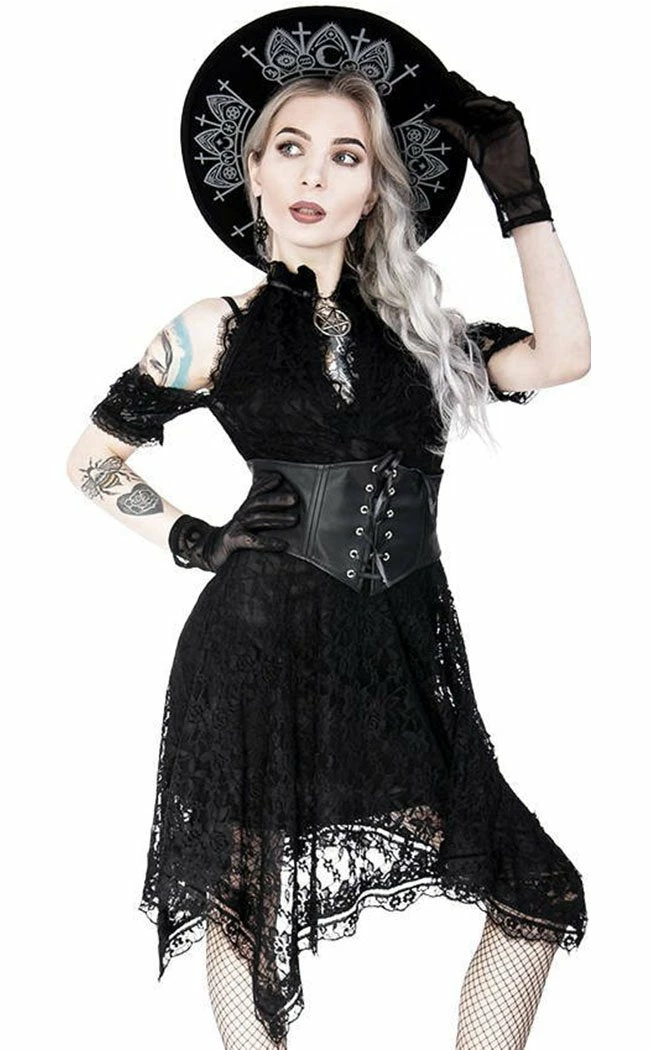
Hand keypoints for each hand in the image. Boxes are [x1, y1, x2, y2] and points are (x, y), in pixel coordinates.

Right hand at [168, 471, 299, 570]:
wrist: (209, 552)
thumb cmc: (235, 536)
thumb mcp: (245, 520)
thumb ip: (258, 510)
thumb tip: (274, 498)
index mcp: (245, 509)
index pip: (255, 492)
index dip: (266, 483)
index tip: (280, 478)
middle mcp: (240, 515)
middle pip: (258, 503)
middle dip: (277, 499)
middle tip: (294, 498)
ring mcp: (236, 527)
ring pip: (258, 520)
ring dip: (277, 519)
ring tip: (294, 519)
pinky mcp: (234, 542)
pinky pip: (253, 541)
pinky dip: (268, 542)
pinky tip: (282, 544)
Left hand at [425, 70, 552, 236]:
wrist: (510, 180)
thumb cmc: (492, 167)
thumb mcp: (467, 144)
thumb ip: (451, 128)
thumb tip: (430, 118)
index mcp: (480, 124)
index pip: (466, 106)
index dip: (454, 95)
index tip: (441, 84)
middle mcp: (491, 118)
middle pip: (475, 99)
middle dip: (462, 89)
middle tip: (448, 77)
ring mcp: (502, 117)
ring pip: (485, 101)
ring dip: (471, 94)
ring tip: (456, 86)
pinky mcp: (512, 118)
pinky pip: (498, 106)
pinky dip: (483, 104)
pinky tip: (469, 103)